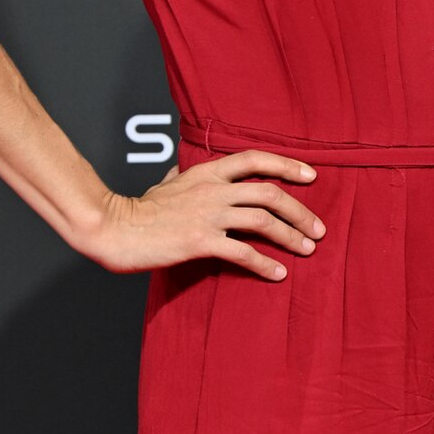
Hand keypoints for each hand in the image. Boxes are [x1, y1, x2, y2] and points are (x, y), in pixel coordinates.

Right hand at [80, 153, 327, 279]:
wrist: (115, 228)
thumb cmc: (138, 209)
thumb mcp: (163, 183)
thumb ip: (179, 176)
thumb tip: (178, 170)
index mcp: (206, 172)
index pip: (255, 159)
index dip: (287, 165)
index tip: (311, 175)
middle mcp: (212, 190)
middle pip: (269, 193)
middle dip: (300, 210)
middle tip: (318, 228)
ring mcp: (208, 215)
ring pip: (263, 220)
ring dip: (291, 236)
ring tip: (308, 250)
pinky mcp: (201, 241)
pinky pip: (243, 252)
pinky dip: (265, 264)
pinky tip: (279, 274)